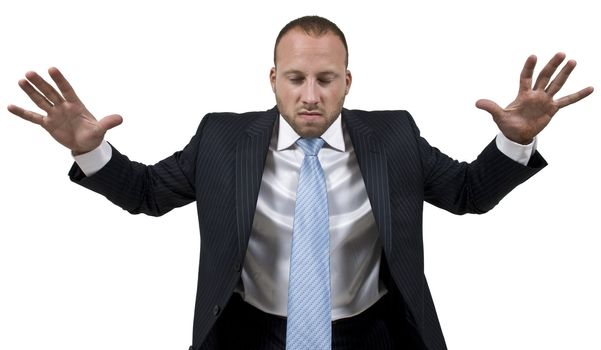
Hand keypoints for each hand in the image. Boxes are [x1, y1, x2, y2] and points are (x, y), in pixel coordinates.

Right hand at [7, 67, 122, 154]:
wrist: (86, 145)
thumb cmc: (94, 134)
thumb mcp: (101, 130)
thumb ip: (107, 123)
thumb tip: (120, 119)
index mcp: (76, 105)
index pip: (66, 90)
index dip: (60, 80)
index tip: (52, 69)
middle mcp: (63, 106)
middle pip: (50, 92)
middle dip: (41, 83)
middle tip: (30, 73)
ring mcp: (54, 114)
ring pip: (40, 101)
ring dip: (31, 92)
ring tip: (21, 80)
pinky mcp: (48, 124)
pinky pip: (33, 117)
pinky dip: (22, 112)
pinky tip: (10, 106)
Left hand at [475, 53, 593, 143]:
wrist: (516, 136)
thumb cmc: (507, 124)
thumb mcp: (498, 116)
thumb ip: (491, 108)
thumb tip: (477, 103)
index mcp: (522, 94)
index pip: (526, 77)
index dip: (528, 67)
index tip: (533, 56)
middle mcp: (535, 94)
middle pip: (544, 76)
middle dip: (552, 65)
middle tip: (561, 53)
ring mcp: (545, 100)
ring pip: (556, 84)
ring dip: (564, 74)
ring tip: (573, 61)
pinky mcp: (552, 109)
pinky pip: (567, 101)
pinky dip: (578, 95)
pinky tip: (590, 88)